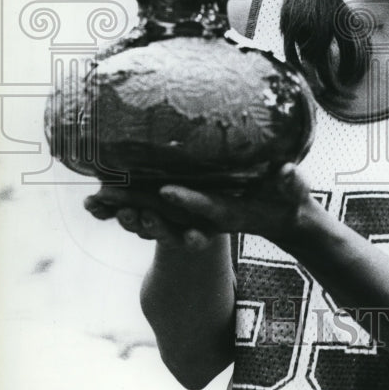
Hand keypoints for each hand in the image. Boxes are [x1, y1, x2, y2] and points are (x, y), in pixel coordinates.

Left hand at [83, 163, 310, 248]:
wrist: (280, 215)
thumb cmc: (289, 200)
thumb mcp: (293, 190)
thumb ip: (290, 182)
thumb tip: (288, 172)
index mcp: (230, 212)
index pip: (208, 208)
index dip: (189, 201)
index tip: (167, 192)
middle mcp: (206, 217)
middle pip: (170, 214)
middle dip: (140, 207)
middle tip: (108, 197)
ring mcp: (193, 214)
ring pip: (154, 212)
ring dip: (126, 208)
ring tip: (95, 199)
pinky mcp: (185, 207)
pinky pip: (152, 206)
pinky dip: (128, 204)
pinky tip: (102, 199)